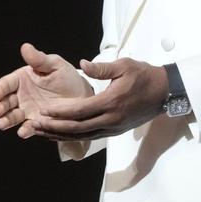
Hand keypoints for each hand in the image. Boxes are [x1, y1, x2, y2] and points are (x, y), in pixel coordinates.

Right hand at [0, 43, 93, 138]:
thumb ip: (39, 60)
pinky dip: (24, 131)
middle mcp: (21, 96)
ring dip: (6, 120)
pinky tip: (23, 131)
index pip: (6, 84)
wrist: (83, 97)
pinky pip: (28, 128)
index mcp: (22, 79)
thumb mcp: (55, 65)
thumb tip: (25, 47)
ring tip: (2, 124)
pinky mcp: (37, 123)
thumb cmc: (67, 78)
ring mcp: (27, 110)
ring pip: (12, 116)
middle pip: (5, 101)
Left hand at [30, 57, 168, 140]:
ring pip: (83, 136)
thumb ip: (102, 68)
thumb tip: (82, 64)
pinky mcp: (115, 130)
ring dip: (61, 135)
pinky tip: (59, 135)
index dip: (60, 112)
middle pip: (78, 128)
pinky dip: (73, 137)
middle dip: (54, 127)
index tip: (43, 111)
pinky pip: (90, 136)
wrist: (165, 92)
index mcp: (111, 102)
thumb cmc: (144, 76)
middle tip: (35, 124)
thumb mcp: (124, 66)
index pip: (80, 110)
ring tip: (41, 132)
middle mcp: (111, 119)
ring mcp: (114, 127)